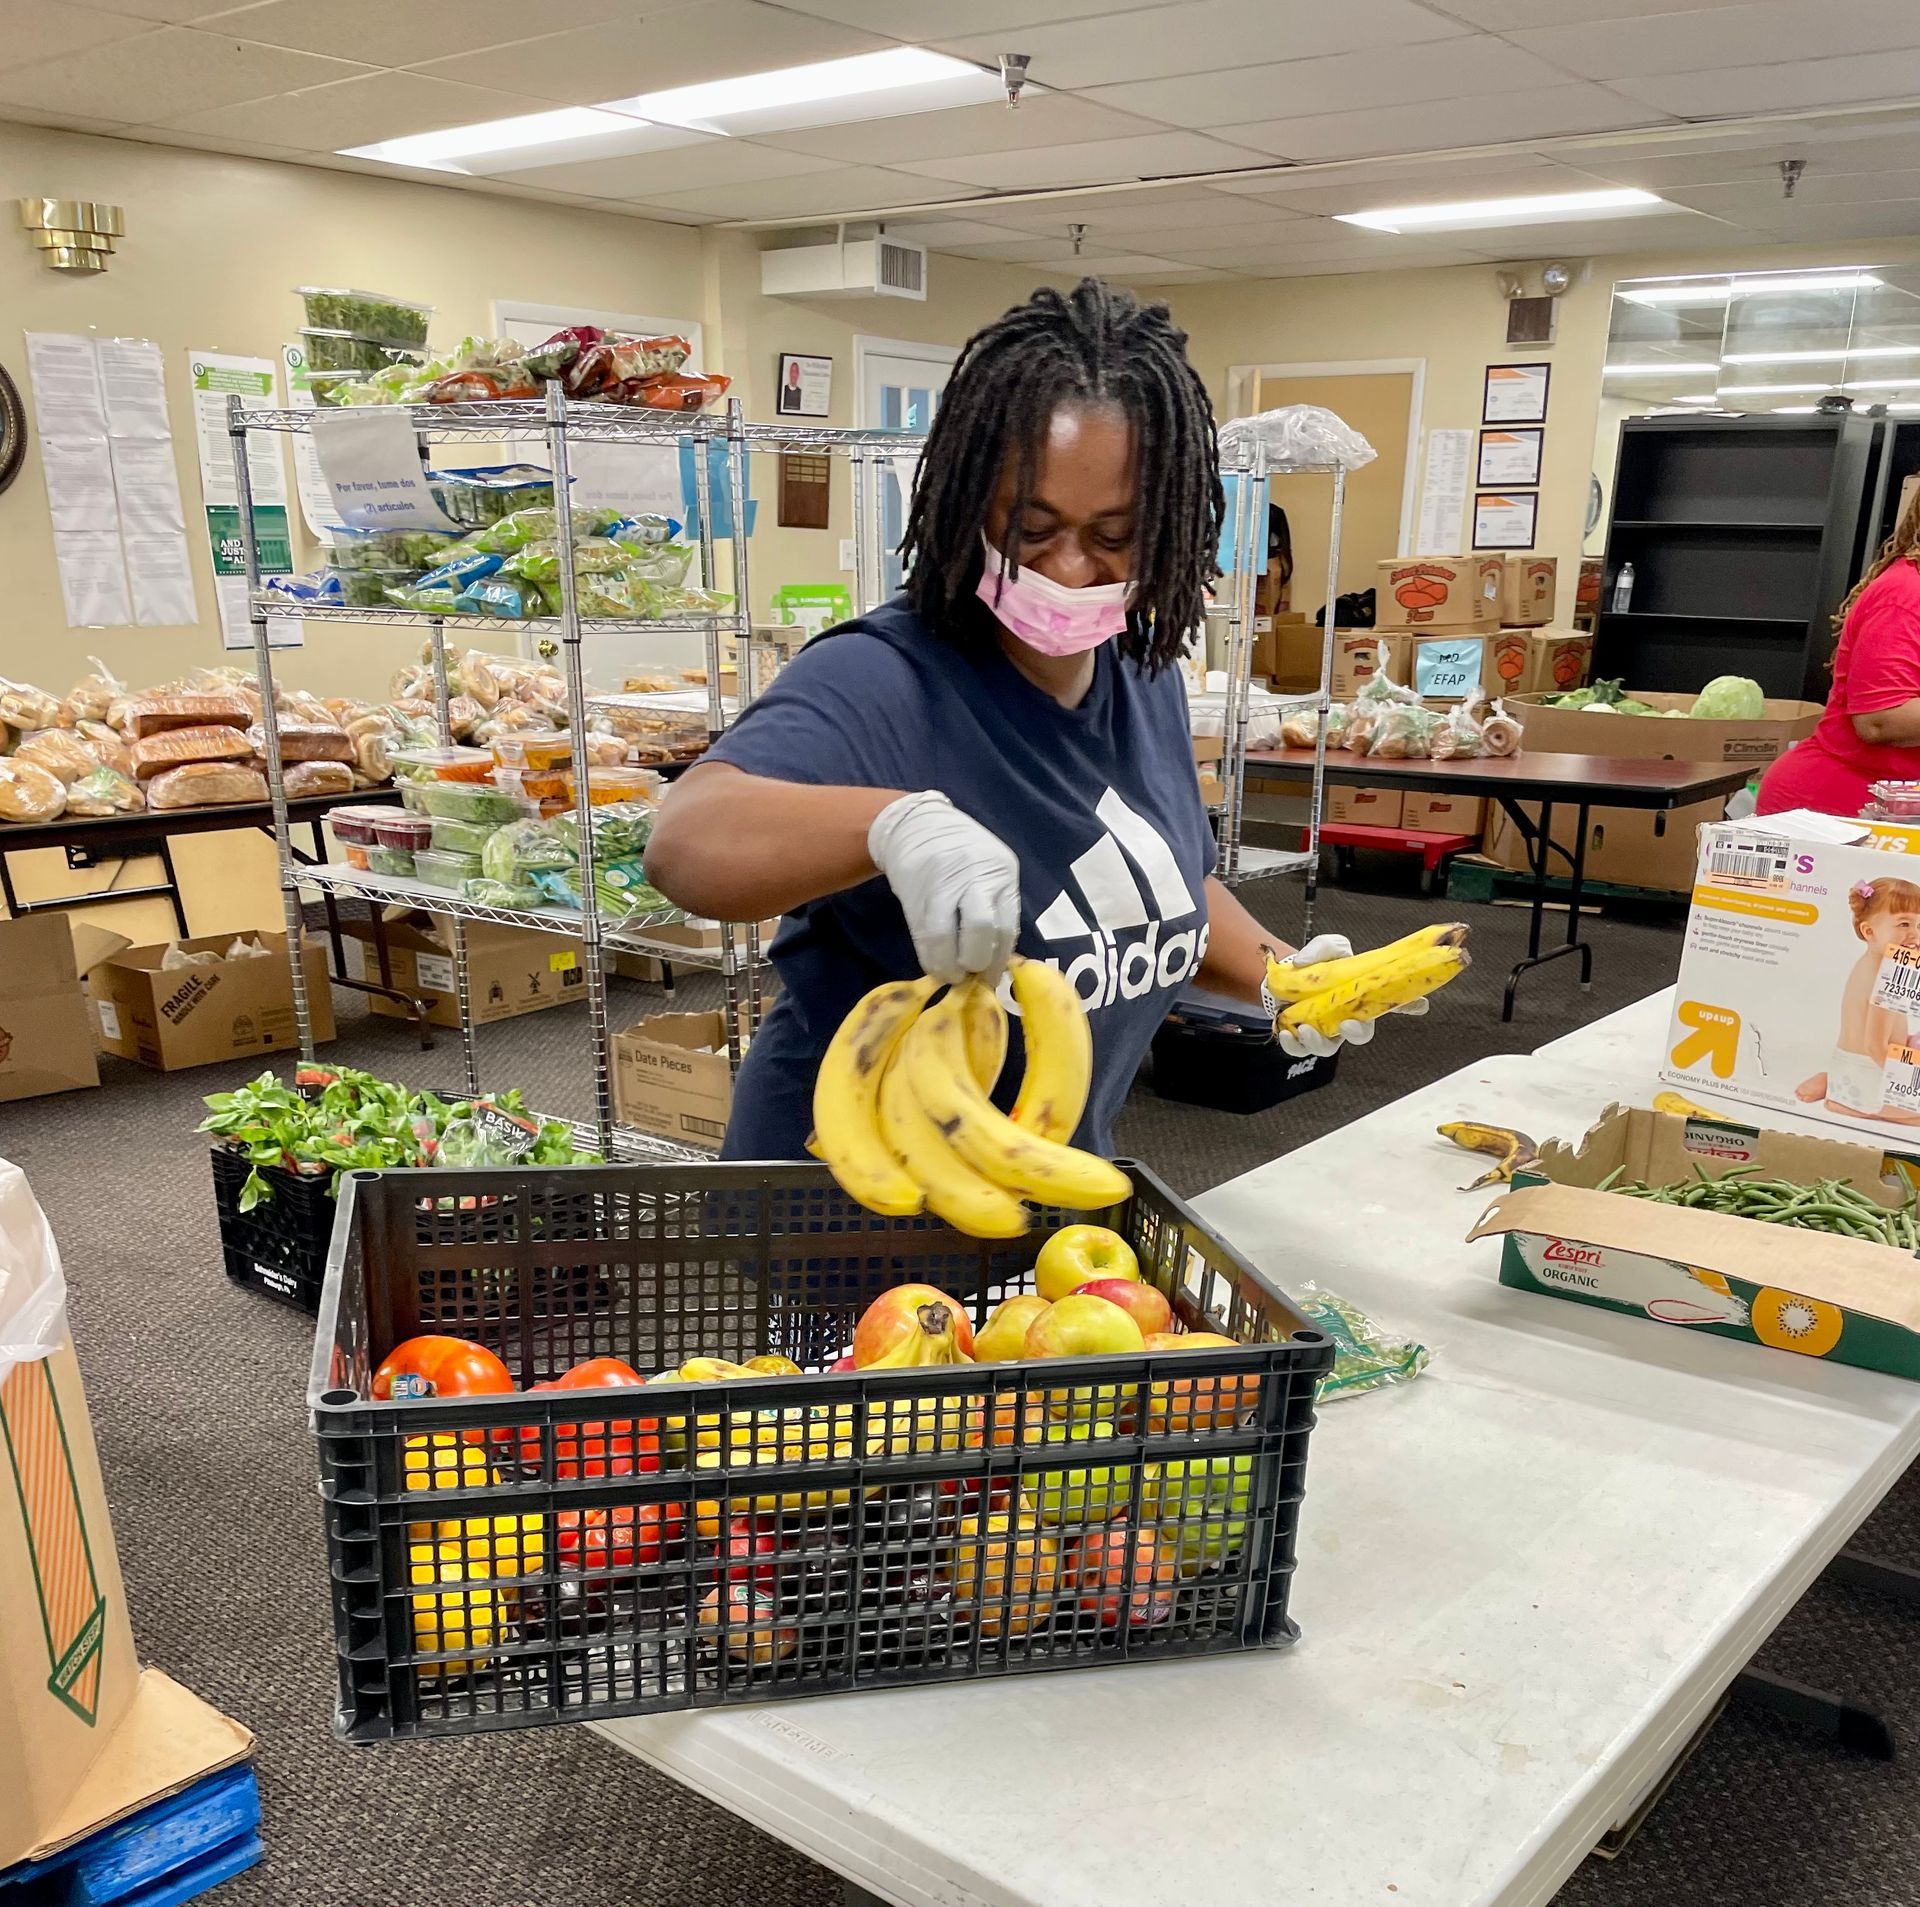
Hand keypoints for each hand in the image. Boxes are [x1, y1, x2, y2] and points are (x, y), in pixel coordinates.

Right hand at [868, 791, 1020, 984]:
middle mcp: (974, 877)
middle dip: (977, 962)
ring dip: (951, 967)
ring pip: (949, 938)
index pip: (1007, 925)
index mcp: (1001, 872)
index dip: (1000, 960)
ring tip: (952, 975)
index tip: (992, 978)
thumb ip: (995, 907)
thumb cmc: (959, 854)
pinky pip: (925, 936)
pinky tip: (936, 966)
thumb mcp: (987, 870)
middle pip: (982, 930)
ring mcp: (942, 885)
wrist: (915, 825)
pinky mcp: (915, 895)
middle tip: (971, 974)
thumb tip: (995, 962)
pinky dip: (931, 959)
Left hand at [1265, 933, 1427, 1059]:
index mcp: (1362, 997)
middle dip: (1357, 1033)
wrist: (1287, 977)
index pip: (1391, 1002)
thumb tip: (1305, 962)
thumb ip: (1322, 948)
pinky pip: (1300, 1050)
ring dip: (1318, 1042)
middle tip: (1346, 1025)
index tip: (1421, 1004)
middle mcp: (1347, 1018)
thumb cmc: (1316, 966)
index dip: (1410, 1005)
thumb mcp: (1326, 948)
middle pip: (1362, 1034)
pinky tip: (1286, 1034)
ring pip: (1329, 1048)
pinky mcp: (1302, 1038)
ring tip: (1305, 1029)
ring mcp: (1326, 1031)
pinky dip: (1293, 1045)